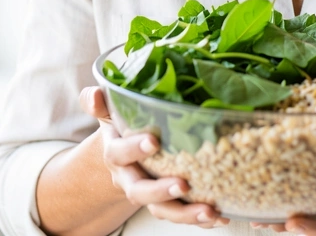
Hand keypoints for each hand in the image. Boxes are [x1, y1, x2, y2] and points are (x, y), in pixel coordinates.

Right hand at [79, 86, 229, 228]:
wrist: (124, 157)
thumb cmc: (122, 128)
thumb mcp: (110, 112)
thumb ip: (99, 102)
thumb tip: (94, 95)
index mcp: (116, 154)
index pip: (119, 153)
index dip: (134, 149)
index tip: (153, 141)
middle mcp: (130, 179)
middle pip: (139, 192)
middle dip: (160, 192)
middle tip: (183, 184)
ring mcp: (149, 194)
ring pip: (162, 210)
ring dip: (186, 214)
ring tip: (209, 211)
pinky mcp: (167, 203)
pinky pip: (182, 215)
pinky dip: (202, 219)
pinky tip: (221, 217)